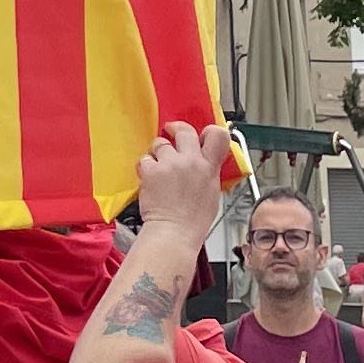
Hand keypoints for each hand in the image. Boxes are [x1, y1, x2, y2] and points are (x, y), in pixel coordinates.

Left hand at [131, 120, 224, 241]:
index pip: (218, 135)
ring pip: (160, 143)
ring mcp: (170, 164)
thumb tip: (204, 164)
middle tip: (170, 132)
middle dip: (176, 129)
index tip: (202, 133)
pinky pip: (145, 159)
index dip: (210, 130)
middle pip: (185, 130)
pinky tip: (149, 179)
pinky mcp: (152, 170)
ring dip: (158, 152)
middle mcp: (191, 161)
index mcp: (209, 168)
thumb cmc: (192, 221)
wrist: (174, 233)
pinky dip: (145, 167)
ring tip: (158, 167)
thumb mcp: (212, 193)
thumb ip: (208, 172)